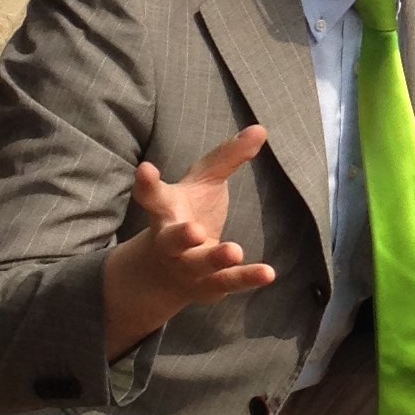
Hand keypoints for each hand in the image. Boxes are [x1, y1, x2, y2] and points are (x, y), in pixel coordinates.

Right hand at [103, 126, 275, 357]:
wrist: (167, 272)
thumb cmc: (188, 213)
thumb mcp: (205, 181)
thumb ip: (228, 157)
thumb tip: (260, 129)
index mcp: (165, 210)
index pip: (151, 196)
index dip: (146, 183)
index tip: (145, 169)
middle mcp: (170, 241)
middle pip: (170, 239)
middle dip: (180, 236)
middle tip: (195, 231)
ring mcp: (187, 266)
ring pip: (198, 265)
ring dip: (215, 259)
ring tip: (235, 251)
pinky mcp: (207, 286)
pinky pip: (227, 282)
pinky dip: (247, 278)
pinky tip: (268, 273)